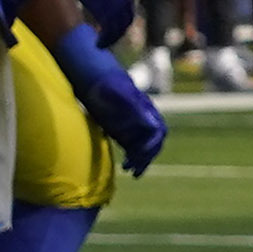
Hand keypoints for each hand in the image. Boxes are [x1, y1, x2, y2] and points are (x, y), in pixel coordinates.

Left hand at [68, 56, 168, 174]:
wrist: (96, 81)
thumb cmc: (107, 85)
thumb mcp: (119, 93)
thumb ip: (133, 105)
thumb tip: (149, 123)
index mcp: (145, 110)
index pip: (156, 131)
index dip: (151, 144)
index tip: (140, 154)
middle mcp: (144, 119)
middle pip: (154, 142)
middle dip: (148, 156)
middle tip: (135, 168)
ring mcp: (135, 126)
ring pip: (145, 148)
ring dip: (141, 161)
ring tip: (131, 171)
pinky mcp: (125, 132)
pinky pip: (134, 149)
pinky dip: (134, 159)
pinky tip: (125, 166)